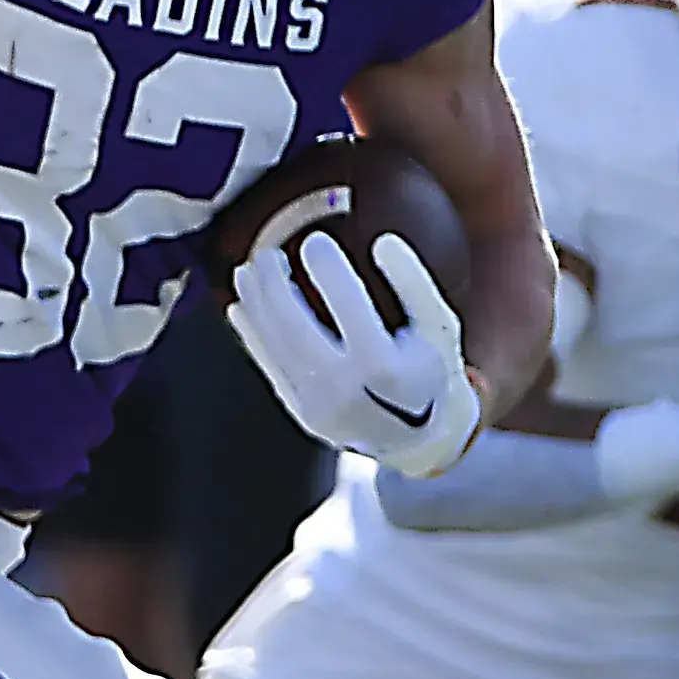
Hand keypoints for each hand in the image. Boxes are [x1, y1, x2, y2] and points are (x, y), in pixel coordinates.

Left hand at [226, 233, 480, 478]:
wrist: (421, 438)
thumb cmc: (430, 374)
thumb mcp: (438, 327)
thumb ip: (414, 283)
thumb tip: (384, 242)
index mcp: (385, 366)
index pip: (348, 305)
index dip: (327, 269)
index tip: (313, 240)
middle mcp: (346, 389)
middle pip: (296, 326)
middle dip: (274, 284)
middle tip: (268, 253)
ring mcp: (319, 406)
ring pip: (275, 345)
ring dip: (256, 304)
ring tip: (248, 271)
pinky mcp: (301, 413)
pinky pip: (270, 368)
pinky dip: (251, 335)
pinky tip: (240, 308)